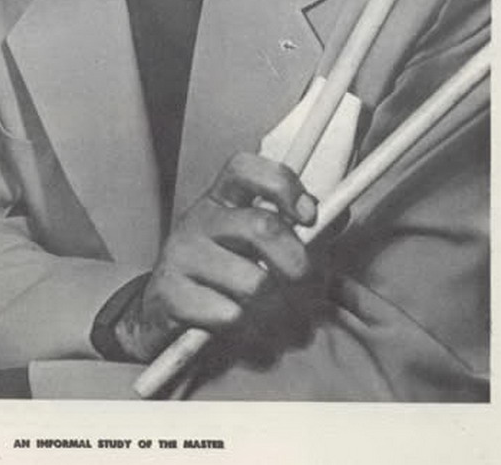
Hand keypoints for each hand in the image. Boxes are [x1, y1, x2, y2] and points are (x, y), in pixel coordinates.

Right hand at [115, 152, 316, 361]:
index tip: (308, 215)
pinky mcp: (171, 293)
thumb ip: (298, 231)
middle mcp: (199, 218)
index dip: (282, 184)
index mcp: (222, 199)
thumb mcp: (254, 245)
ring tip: (276, 318)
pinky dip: (248, 332)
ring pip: (253, 283)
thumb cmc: (221, 274)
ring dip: (276, 311)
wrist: (159, 312)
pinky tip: (245, 330)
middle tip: (307, 288)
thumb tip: (341, 215)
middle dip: (298, 265)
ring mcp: (181, 254)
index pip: (245, 167)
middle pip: (262, 228)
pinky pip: (230, 316)